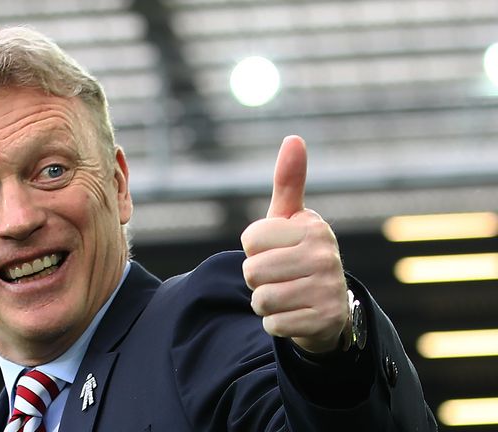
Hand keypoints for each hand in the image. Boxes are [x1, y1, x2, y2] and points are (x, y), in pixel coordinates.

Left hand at [240, 136, 348, 353]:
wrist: (327, 307)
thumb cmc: (298, 254)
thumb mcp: (290, 219)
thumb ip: (288, 182)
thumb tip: (294, 138)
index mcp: (313, 227)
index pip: (250, 240)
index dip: (254, 249)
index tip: (275, 250)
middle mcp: (326, 256)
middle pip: (252, 271)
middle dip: (257, 279)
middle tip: (280, 277)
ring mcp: (328, 289)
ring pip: (261, 299)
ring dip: (264, 302)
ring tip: (285, 295)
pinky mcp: (325, 321)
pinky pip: (272, 324)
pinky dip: (275, 323)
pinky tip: (294, 315)